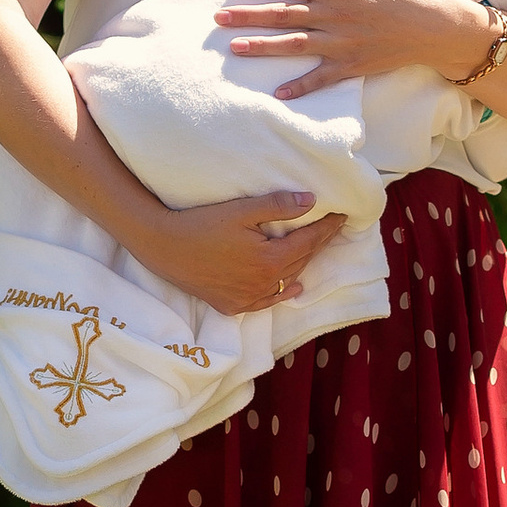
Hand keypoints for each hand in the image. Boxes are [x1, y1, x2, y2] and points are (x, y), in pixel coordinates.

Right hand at [132, 187, 348, 315]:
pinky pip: (267, 301)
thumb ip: (277, 206)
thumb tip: (311, 201)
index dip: (327, 227)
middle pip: (301, 261)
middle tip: (334, 228)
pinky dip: (283, 293)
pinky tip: (294, 287)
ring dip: (304, 264)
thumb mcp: (241, 210)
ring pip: (287, 280)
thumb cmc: (201, 224)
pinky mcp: (232, 305)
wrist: (163, 247)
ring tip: (317, 249)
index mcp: (270, 260)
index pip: (309, 241)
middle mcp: (264, 284)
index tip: (343, 215)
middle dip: (319, 243)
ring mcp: (248, 298)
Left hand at [221, 0, 486, 101]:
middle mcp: (334, 14)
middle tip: (218, 18)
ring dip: (262, 46)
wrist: (436, 25)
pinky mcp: (353, 65)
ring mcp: (342, 42)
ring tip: (234, 47)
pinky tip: (278, 93)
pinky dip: (300, 87)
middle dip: (248, 15)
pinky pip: (322, 78)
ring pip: (294, 44)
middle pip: (283, 14)